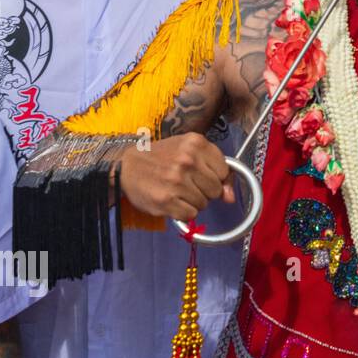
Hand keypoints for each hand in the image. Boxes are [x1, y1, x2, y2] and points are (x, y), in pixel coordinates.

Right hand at [118, 132, 234, 221]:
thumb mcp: (190, 152)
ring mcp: (176, 181)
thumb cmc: (162, 157)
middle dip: (204, 190)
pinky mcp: (165, 200)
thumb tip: (231, 197)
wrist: (126, 166)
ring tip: (177, 190)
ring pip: (204, 203)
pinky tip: (172, 200)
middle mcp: (187, 160)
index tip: (201, 174)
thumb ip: (216, 171)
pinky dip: (183, 212)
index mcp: (196, 143)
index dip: (215, 176)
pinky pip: (190, 215)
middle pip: (216, 189)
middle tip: (187, 183)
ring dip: (193, 201)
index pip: (224, 171)